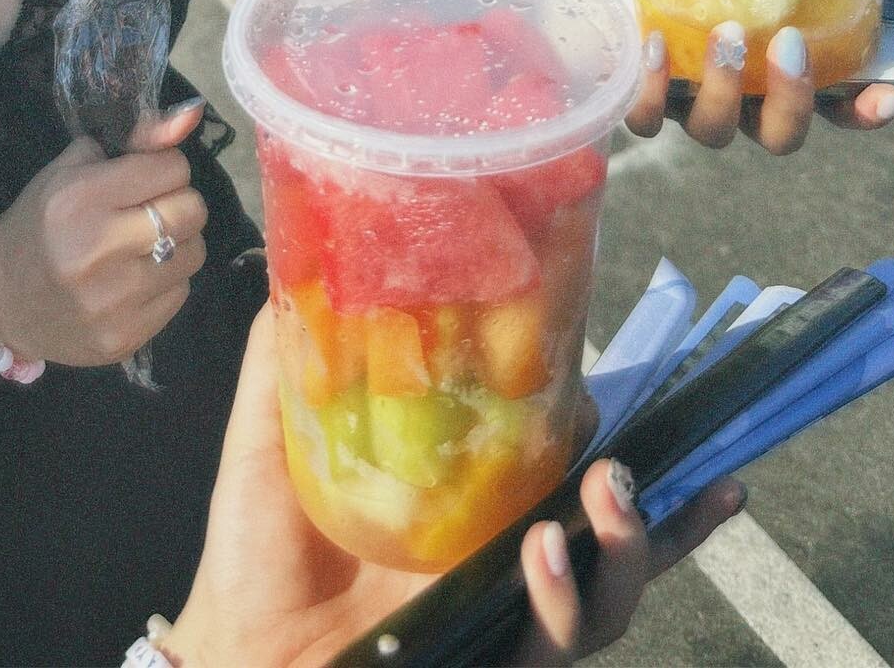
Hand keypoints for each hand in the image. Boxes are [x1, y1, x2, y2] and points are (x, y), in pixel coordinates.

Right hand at [0, 101, 207, 366]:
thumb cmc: (39, 224)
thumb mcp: (72, 171)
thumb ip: (135, 142)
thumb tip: (190, 116)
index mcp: (80, 200)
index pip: (172, 169)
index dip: (165, 169)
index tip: (148, 178)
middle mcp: (97, 250)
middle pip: (191, 211)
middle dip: (178, 203)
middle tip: (153, 210)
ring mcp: (113, 300)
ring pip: (193, 253)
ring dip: (177, 244)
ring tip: (144, 246)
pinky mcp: (125, 337)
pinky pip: (179, 293)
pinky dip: (166, 281)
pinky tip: (134, 279)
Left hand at [168, 312, 741, 667]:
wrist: (237, 647)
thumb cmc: (256, 548)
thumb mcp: (270, 440)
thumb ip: (286, 361)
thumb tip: (305, 264)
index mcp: (467, 494)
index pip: (560, 454)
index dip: (596, 420)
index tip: (599, 381)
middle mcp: (498, 551)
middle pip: (612, 528)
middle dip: (656, 497)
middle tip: (633, 454)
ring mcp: (498, 608)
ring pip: (606, 593)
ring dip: (624, 543)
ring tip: (604, 493)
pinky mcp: (486, 655)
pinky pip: (552, 648)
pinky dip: (565, 602)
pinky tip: (547, 555)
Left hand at [627, 25, 893, 155]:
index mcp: (784, 78)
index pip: (840, 110)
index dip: (865, 112)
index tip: (889, 95)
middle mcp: (745, 104)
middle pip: (779, 136)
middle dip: (790, 98)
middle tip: (789, 42)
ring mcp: (696, 106)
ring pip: (714, 130)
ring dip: (724, 89)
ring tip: (724, 34)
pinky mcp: (647, 97)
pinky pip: (647, 117)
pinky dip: (651, 90)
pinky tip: (657, 43)